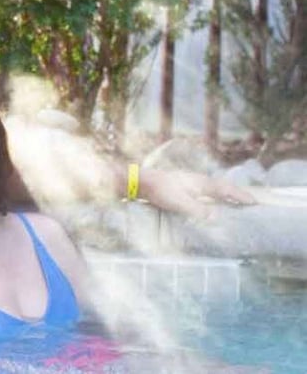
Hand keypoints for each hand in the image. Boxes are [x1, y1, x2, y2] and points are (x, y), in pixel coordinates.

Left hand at [138, 168, 255, 218]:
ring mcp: (190, 182)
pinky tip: (210, 201)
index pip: (226, 189)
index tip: (255, 202)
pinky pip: (205, 191)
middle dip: (236, 194)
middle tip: (250, 201)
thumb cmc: (160, 191)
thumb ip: (197, 210)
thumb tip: (216, 216)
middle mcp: (198, 181)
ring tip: (235, 202)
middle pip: (222, 186)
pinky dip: (213, 196)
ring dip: (225, 194)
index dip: (240, 196)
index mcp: (201, 183)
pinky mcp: (182, 186)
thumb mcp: (179, 203)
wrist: (141, 182)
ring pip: (213, 188)